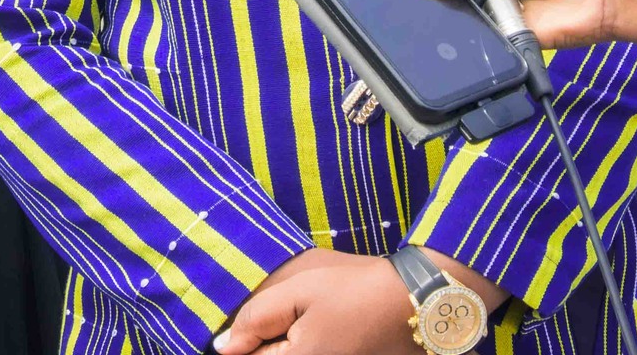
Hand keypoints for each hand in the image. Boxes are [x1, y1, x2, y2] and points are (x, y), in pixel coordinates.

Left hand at [215, 250, 419, 354]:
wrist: (412, 303)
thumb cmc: (356, 292)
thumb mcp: (300, 291)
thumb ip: (256, 318)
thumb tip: (224, 346)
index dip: (244, 339)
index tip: (260, 321)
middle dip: (265, 343)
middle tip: (286, 320)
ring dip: (283, 345)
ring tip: (311, 321)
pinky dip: (302, 345)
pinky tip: (320, 330)